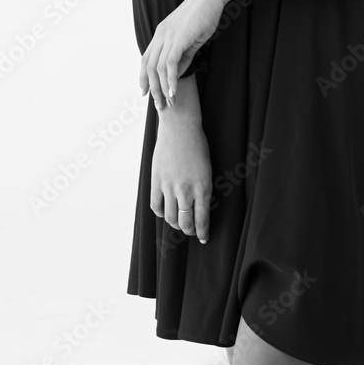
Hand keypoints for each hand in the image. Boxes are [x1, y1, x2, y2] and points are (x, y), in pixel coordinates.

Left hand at [140, 0, 228, 108]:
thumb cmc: (205, 14)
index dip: (144, 77)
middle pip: (149, 67)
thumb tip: (178, 71)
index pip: (146, 59)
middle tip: (159, 105)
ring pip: (158, 68)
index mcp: (161, 33)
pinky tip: (174, 92)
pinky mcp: (178, 38)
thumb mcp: (192, 37)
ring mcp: (168, 36)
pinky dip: (171, 80)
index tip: (146, 93)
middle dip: (152, 89)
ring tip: (169, 103)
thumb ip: (184, 54)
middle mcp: (160, 34)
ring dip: (162, 88)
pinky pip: (170, 64)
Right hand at [151, 116, 211, 242]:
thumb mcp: (207, 169)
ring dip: (175, 224)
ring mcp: (169, 187)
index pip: (202, 219)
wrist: (180, 127)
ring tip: (179, 223)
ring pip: (170, 217)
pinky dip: (160, 213)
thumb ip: (202, 188)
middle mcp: (186, 190)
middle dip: (189, 231)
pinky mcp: (156, 181)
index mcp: (203, 187)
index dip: (202, 232)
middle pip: (185, 222)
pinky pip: (156, 205)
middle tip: (191, 231)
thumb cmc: (197, 144)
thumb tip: (198, 206)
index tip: (204, 237)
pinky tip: (165, 211)